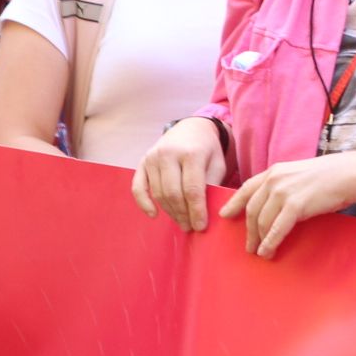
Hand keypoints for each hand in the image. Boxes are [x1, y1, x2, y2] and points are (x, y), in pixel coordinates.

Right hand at [131, 117, 226, 231]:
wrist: (191, 127)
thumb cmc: (207, 149)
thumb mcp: (217, 163)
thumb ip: (212, 185)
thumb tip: (207, 212)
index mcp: (191, 153)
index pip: (192, 189)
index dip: (196, 211)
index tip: (201, 227)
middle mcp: (169, 154)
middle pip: (173, 193)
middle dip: (183, 214)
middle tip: (190, 227)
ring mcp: (152, 157)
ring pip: (158, 193)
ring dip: (169, 212)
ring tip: (181, 222)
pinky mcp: (142, 162)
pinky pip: (138, 187)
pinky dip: (144, 203)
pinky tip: (154, 215)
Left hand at [220, 153, 355, 258]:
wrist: (348, 174)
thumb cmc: (328, 176)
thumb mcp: (298, 174)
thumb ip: (282, 184)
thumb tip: (273, 203)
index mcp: (274, 171)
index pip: (247, 188)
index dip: (234, 203)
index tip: (225, 215)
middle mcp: (274, 180)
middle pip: (252, 210)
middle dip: (248, 231)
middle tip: (249, 246)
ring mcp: (283, 192)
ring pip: (261, 221)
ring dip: (259, 240)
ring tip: (260, 252)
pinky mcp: (295, 206)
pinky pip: (276, 229)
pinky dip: (270, 242)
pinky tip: (268, 251)